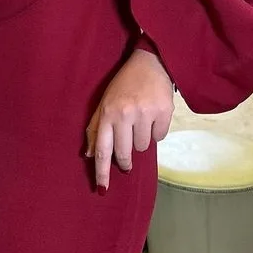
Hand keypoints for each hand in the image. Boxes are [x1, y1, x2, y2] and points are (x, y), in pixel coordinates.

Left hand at [85, 48, 173, 192]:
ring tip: (141, 120)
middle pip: (124, 153)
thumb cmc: (124, 83)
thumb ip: (96, 128)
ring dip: (142, 139)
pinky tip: (154, 116)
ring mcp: (145, 113)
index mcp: (108, 112)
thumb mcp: (105, 101)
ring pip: (143, 147)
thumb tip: (88, 154)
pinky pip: (160, 136)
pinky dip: (157, 130)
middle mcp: (125, 114)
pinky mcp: (164, 111)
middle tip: (127, 158)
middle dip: (126, 159)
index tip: (102, 190)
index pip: (103, 149)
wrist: (150, 62)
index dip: (102, 171)